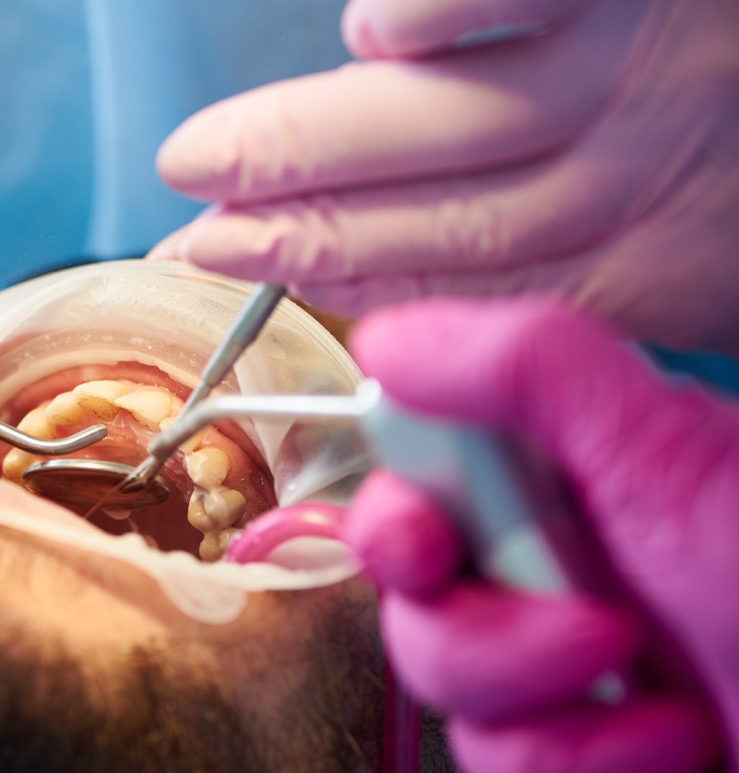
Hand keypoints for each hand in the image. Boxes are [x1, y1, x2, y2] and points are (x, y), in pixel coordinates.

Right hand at [153, 0, 738, 354]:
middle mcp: (644, 164)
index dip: (331, 287)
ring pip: (441, 121)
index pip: (456, 283)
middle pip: (427, 216)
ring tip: (203, 159)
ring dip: (310, 144)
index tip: (235, 276)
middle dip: (292, 230)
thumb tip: (482, 281)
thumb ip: (645, 261)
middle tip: (186, 226)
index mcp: (676, 251)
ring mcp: (645, 54)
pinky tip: (373, 31)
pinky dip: (437, 15)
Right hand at [341, 297, 728, 772]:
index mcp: (559, 478)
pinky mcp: (568, 745)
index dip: (394, 516)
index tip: (429, 547)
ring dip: (552, 721)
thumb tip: (389, 337)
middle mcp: (546, 563)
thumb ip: (532, 372)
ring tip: (666, 711)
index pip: (410, 478)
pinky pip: (499, 763)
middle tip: (591, 636)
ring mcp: (555, 663)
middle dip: (481, 640)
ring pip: (448, 696)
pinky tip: (672, 751)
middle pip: (410, 601)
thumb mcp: (676, 459)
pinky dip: (584, 769)